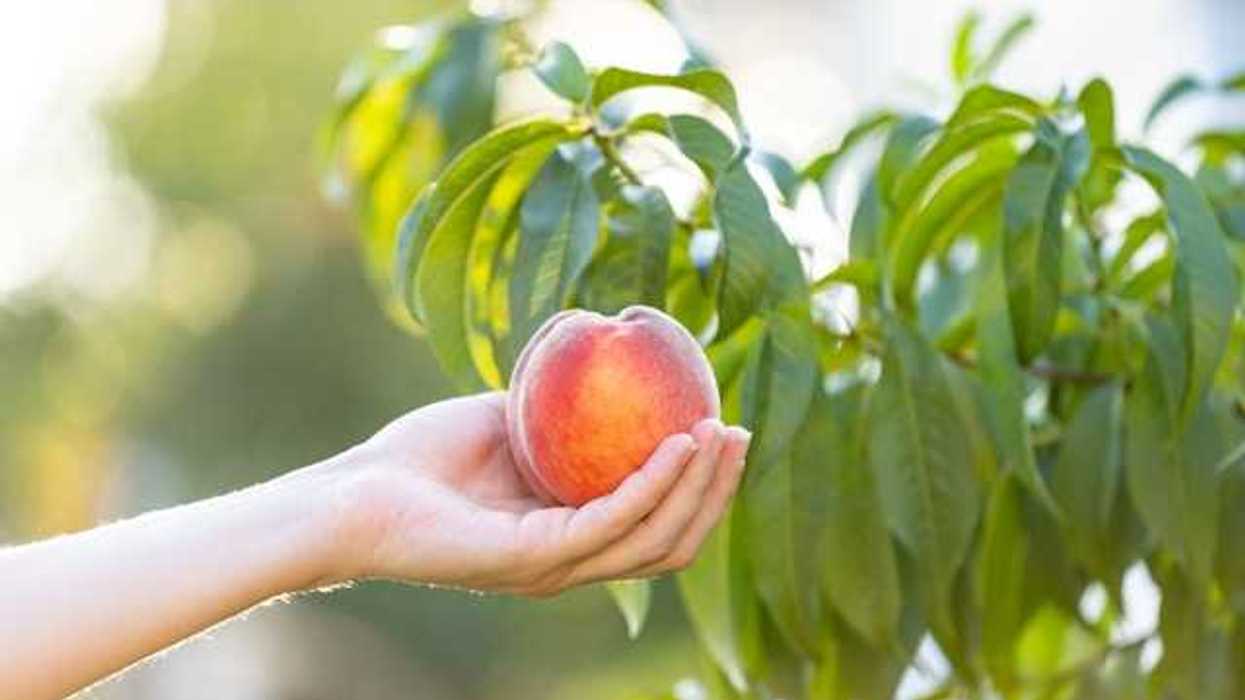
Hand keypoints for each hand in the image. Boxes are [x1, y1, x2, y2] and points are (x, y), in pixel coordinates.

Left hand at [318, 392, 749, 595]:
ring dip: (699, 486)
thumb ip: (560, 409)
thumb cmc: (420, 458)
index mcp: (569, 536)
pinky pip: (611, 520)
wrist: (353, 494)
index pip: (655, 524)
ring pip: (654, 537)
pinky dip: (654, 483)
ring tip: (722, 431)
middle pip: (671, 540)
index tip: (723, 427)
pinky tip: (678, 441)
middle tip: (739, 431)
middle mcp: (570, 562)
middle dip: (717, 490)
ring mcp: (553, 568)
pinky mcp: (531, 560)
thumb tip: (612, 362)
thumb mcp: (508, 420)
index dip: (700, 487)